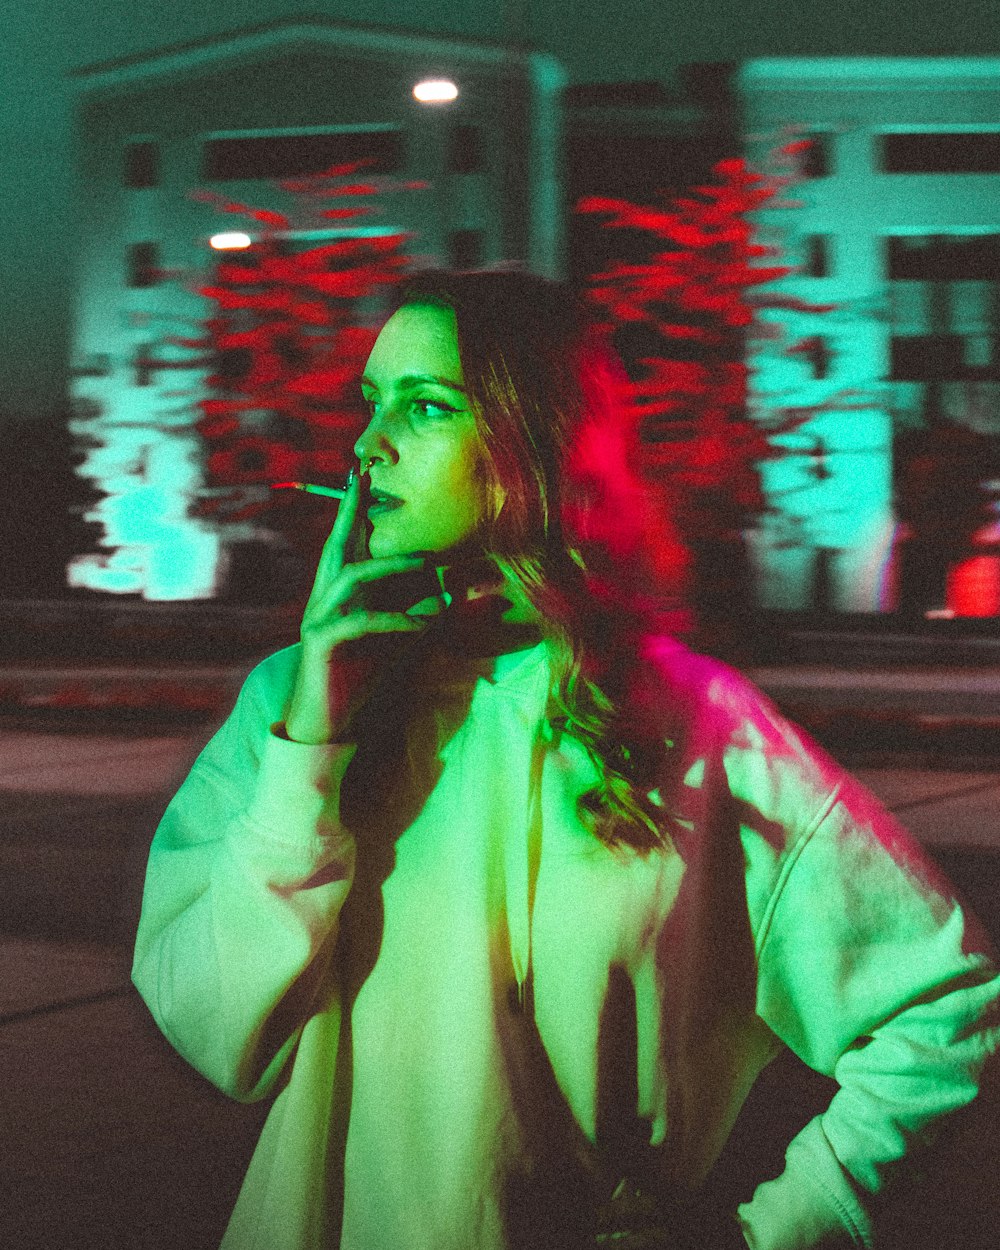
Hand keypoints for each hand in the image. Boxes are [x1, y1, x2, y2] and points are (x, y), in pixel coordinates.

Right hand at [284, 471, 441, 743]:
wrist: (327, 719)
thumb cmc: (360, 674)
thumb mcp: (392, 636)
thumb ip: (410, 611)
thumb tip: (445, 592)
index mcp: (337, 590)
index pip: (347, 542)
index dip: (354, 508)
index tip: (363, 474)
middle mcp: (324, 596)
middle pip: (339, 544)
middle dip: (352, 510)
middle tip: (367, 479)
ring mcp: (319, 617)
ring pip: (352, 576)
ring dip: (391, 565)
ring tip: (427, 563)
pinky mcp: (322, 642)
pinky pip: (362, 621)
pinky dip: (397, 620)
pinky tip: (425, 625)